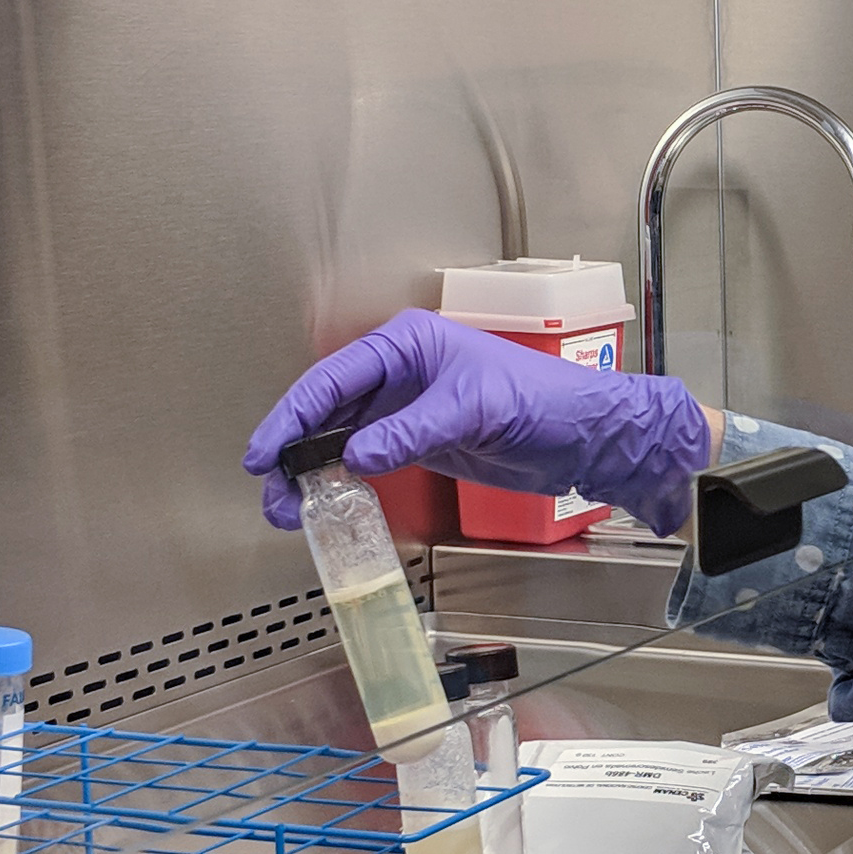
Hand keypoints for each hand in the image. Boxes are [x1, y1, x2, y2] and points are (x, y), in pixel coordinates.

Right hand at [241, 310, 714, 533]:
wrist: (585, 435)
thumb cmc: (546, 398)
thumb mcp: (473, 408)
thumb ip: (412, 431)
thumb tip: (356, 454)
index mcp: (407, 344)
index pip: (333, 377)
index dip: (294, 413)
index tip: (267, 449)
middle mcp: (401, 373)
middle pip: (328, 409)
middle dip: (294, 448)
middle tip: (272, 488)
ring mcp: (408, 409)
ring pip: (342, 438)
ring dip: (314, 472)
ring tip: (290, 509)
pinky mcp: (420, 442)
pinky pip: (367, 459)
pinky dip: (343, 481)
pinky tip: (327, 502)